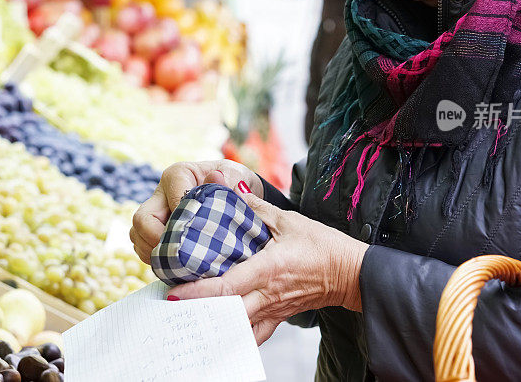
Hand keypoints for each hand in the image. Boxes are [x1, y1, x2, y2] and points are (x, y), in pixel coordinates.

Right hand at [129, 160, 262, 263]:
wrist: (231, 191)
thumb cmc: (232, 181)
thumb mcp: (236, 174)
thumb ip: (230, 177)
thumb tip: (216, 178)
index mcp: (177, 175)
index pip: (172, 202)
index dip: (185, 224)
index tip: (202, 237)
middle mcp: (159, 192)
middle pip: (142, 220)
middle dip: (159, 241)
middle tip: (182, 256)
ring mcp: (153, 212)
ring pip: (137, 235)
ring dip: (155, 253)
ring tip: (179, 263)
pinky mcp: (151, 229)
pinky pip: (141, 247)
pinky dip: (156, 259)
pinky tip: (176, 264)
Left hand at [166, 190, 368, 344]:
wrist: (350, 272)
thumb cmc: (321, 245)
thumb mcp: (288, 219)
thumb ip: (254, 205)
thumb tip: (228, 185)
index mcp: (268, 269)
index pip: (227, 286)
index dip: (198, 292)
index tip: (174, 292)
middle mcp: (267, 294)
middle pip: (226, 312)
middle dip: (197, 311)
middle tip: (171, 305)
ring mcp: (273, 309)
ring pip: (237, 326)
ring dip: (212, 324)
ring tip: (188, 317)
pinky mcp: (279, 317)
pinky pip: (254, 334)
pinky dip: (235, 334)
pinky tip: (219, 331)